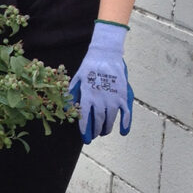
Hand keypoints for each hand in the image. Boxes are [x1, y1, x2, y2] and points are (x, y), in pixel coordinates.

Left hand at [68, 21, 133, 143]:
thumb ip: (72, 94)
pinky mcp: (123, 95)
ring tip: (103, 132)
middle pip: (99, 120)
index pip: (85, 116)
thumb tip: (66, 109)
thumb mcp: (77, 79)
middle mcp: (100, 98)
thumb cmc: (89, 67)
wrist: (106, 55)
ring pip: (110, 118)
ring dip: (107, 128)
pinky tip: (122, 131)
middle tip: (93, 136)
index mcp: (87, 94)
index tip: (84, 137)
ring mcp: (113, 97)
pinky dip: (125, 123)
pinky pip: (126, 113)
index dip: (84, 129)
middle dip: (95, 130)